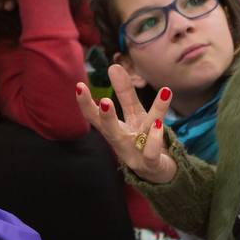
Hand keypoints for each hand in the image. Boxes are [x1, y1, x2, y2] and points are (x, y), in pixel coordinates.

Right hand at [75, 64, 176, 184]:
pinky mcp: (151, 164)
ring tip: (131, 110)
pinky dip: (154, 139)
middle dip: (104, 116)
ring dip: (134, 128)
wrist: (160, 173)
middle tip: (103, 100)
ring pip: (132, 140)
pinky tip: (158, 125)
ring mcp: (134, 155)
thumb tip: (113, 66)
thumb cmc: (142, 140)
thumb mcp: (135, 115)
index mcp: (114, 130)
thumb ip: (125, 93)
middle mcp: (121, 143)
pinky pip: (151, 153)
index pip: (96, 117)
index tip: (79, 86)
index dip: (86, 104)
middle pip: (109, 130)